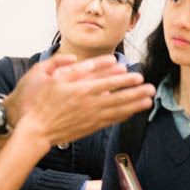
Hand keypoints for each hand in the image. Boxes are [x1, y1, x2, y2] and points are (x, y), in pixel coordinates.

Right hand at [16, 55, 154, 146]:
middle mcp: (89, 105)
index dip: (126, 80)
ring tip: (148, 101)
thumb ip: (72, 68)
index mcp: (81, 90)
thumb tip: (86, 60)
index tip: (139, 76)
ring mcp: (91, 118)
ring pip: (118, 111)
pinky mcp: (90, 127)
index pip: (109, 83)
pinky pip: (111, 121)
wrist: (37, 130)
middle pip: (119, 98)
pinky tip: (132, 112)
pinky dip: (123, 116)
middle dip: (137, 93)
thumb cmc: (42, 102)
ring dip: (135, 106)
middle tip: (151, 88)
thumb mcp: (52, 79)